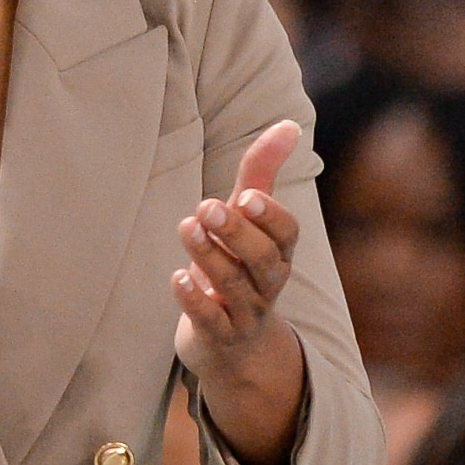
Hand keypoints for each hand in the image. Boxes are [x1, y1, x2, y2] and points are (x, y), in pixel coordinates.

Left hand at [174, 122, 310, 464]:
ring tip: (186, 227)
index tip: (245, 196)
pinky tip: (177, 277)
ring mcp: (246, 311)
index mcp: (279, 252)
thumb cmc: (241, 263)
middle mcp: (269, 282)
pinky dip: (194, 299)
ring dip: (209, 256)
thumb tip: (287, 123)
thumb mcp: (249, 220)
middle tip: (206, 207)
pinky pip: (211, 320)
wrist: (233, 340)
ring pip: (234, 286)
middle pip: (262, 260)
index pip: (287, 234)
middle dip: (236, 233)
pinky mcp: (219, 334)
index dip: (270, 216)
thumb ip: (262, 173)